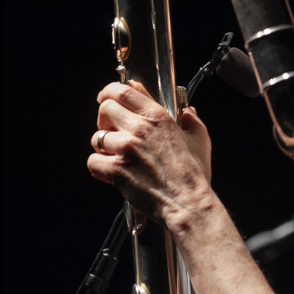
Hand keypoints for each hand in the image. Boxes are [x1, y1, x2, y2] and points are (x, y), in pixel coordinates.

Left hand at [88, 81, 212, 225]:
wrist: (187, 202)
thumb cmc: (193, 174)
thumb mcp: (200, 139)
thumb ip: (191, 120)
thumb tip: (187, 112)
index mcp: (158, 117)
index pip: (122, 91)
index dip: (109, 92)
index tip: (106, 97)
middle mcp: (139, 128)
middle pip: (105, 110)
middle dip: (105, 119)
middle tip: (113, 130)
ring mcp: (125, 149)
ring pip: (97, 137)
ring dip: (104, 146)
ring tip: (118, 156)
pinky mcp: (115, 170)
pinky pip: (93, 161)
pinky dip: (100, 167)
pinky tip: (114, 171)